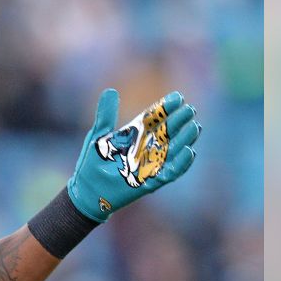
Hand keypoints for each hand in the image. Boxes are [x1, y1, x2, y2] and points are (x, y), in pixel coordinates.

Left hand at [67, 89, 201, 221]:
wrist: (86, 190)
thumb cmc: (91, 163)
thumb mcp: (98, 136)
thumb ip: (106, 115)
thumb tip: (110, 90)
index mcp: (135, 134)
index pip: (154, 118)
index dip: (166, 108)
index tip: (178, 97)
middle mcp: (146, 147)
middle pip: (167, 132)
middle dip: (179, 121)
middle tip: (190, 110)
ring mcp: (149, 164)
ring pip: (173, 150)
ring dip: (184, 140)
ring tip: (194, 127)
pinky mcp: (150, 181)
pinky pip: (170, 172)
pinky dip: (181, 163)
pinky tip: (189, 151)